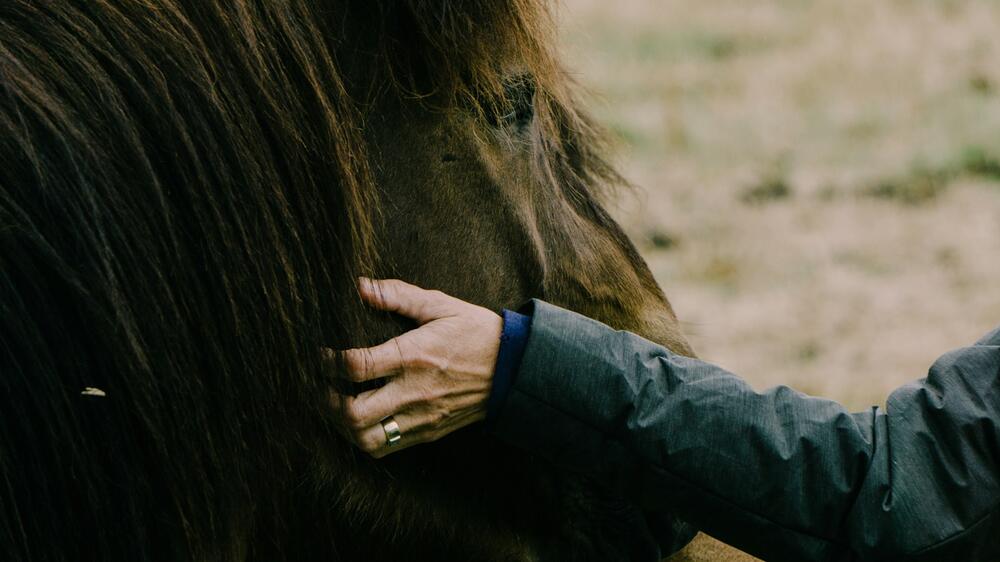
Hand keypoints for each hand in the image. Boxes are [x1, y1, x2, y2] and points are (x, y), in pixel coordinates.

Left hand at [327, 279, 501, 456]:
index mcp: (414, 355)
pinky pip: (386, 448)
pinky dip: (363, 438)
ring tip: (335, 406)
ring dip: (341, 425)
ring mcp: (421, 417)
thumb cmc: (475, 331)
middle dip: (326, 401)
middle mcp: (414, 391)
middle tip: (319, 385)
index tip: (321, 355)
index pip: (357, 366)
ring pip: (366, 439)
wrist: (514, 369)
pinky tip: (359, 420)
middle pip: (353, 413)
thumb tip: (361, 286)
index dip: (328, 362)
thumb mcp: (440, 304)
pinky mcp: (428, 432)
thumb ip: (398, 295)